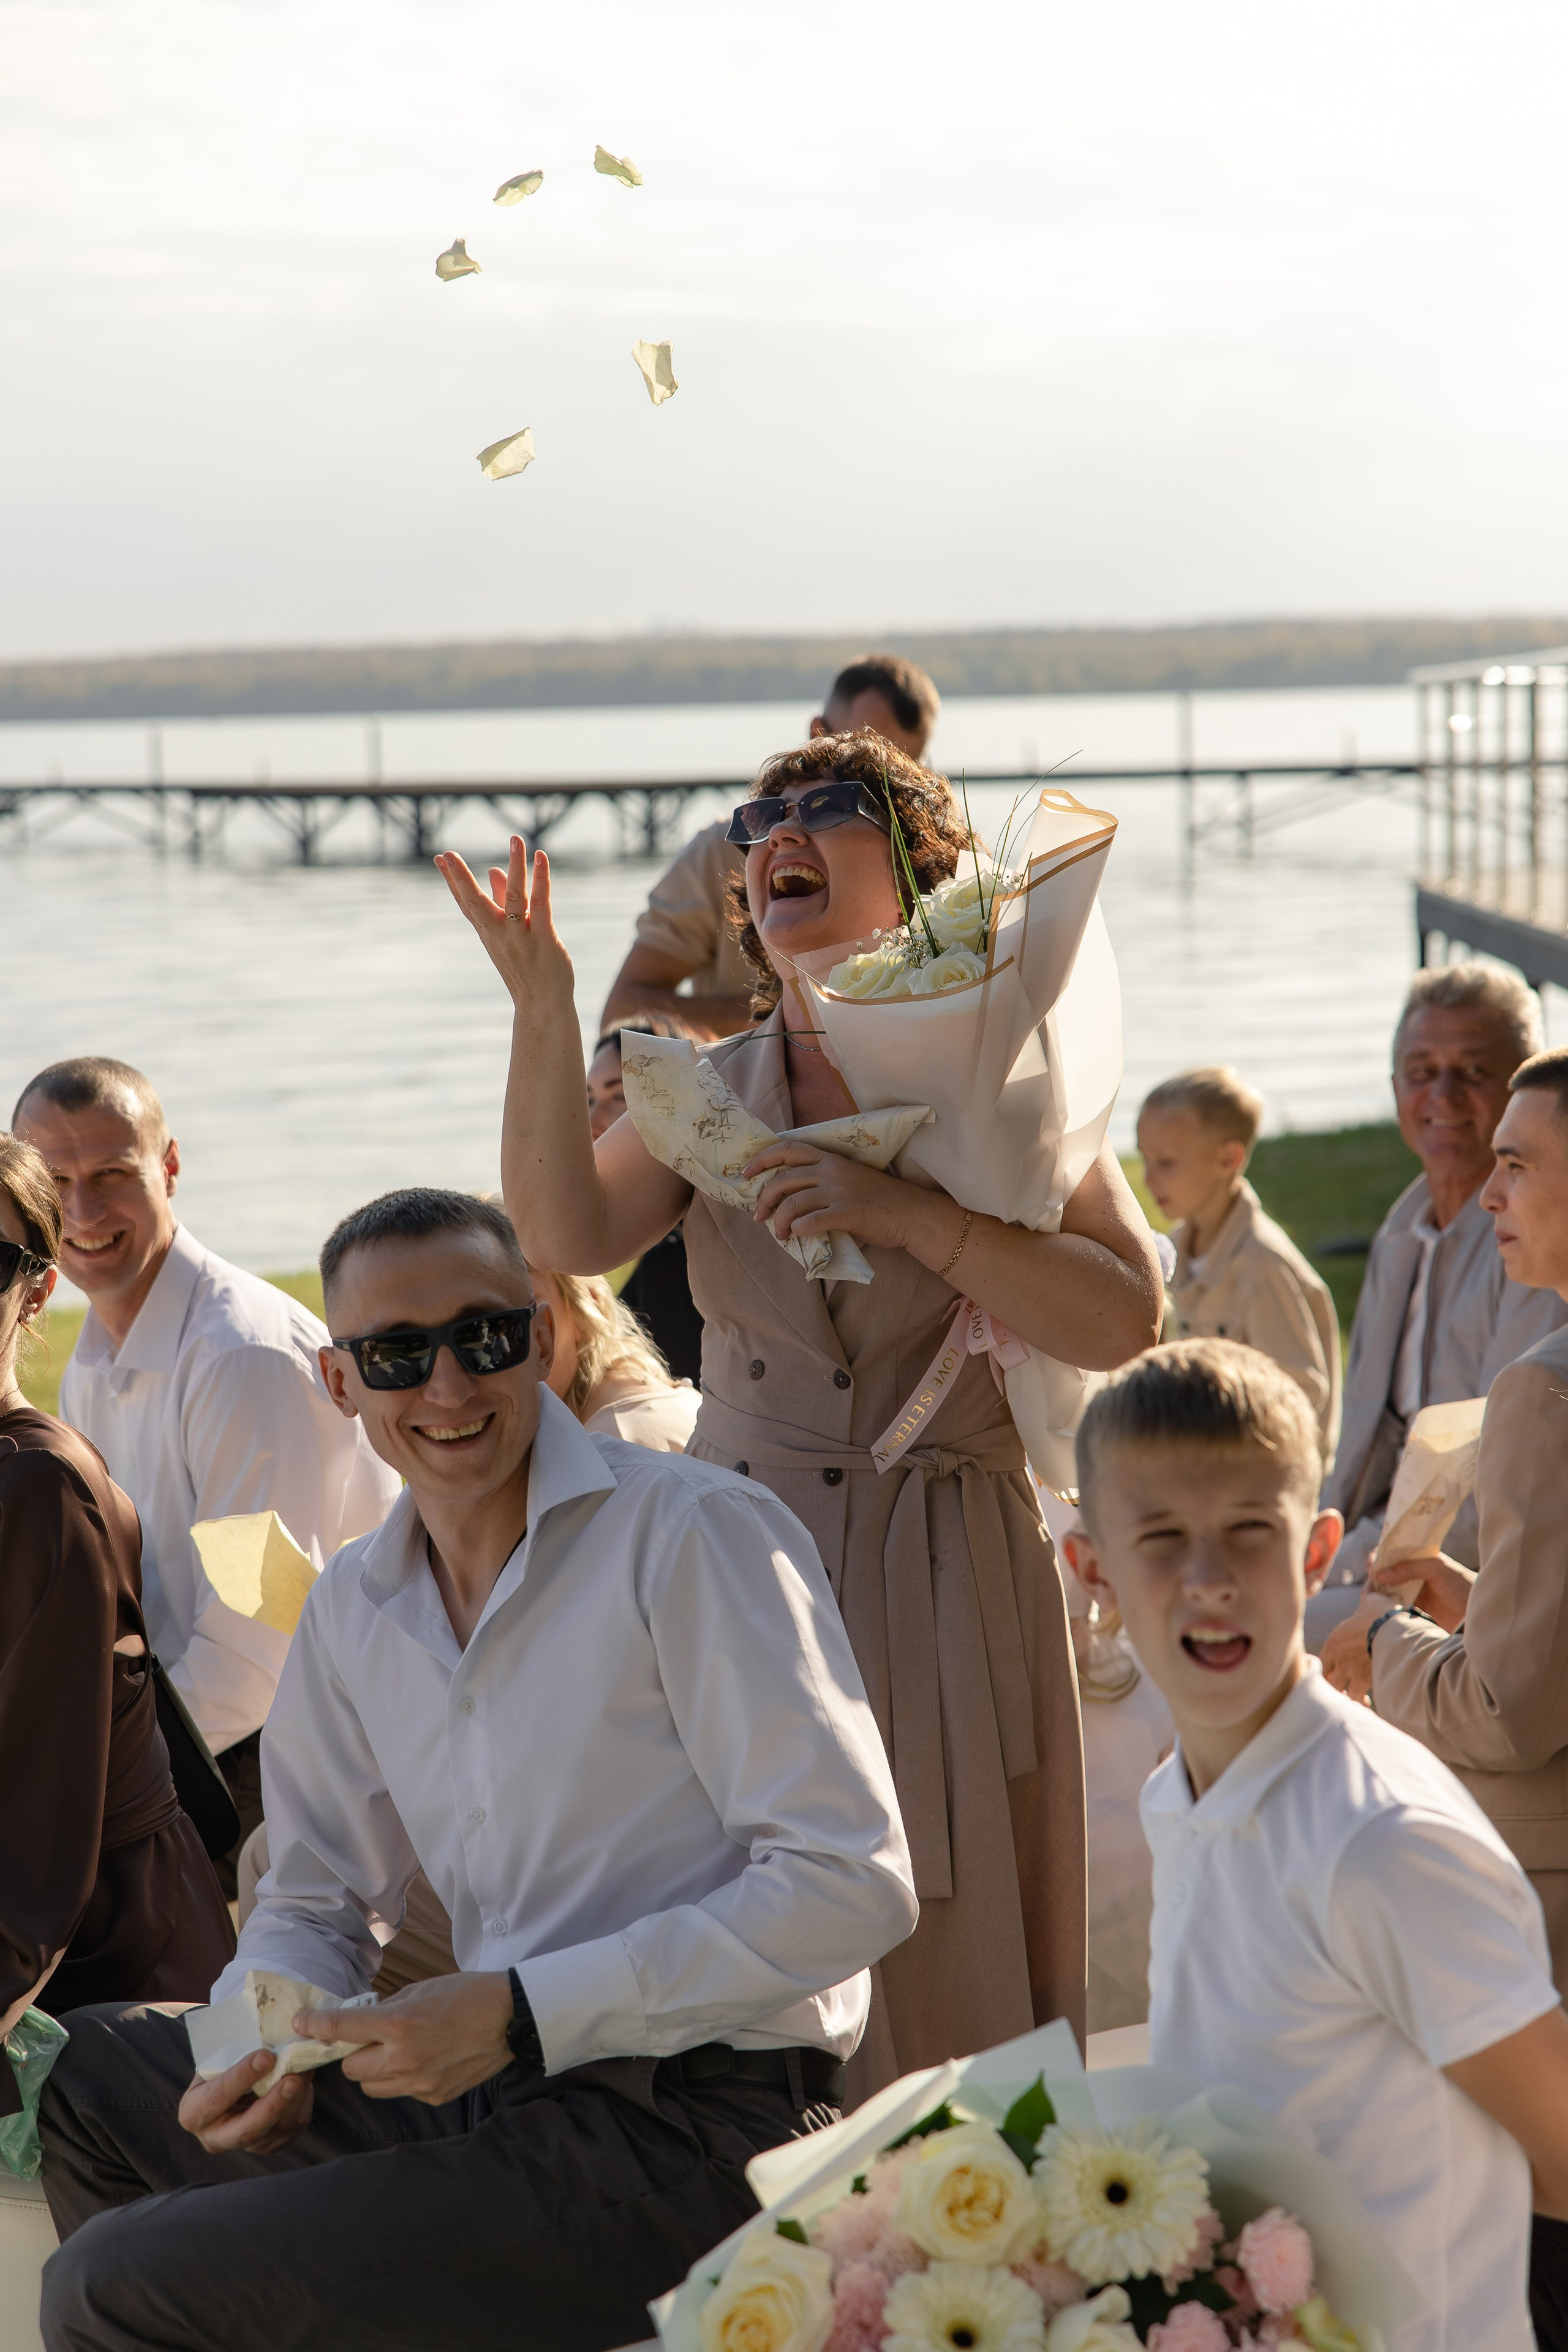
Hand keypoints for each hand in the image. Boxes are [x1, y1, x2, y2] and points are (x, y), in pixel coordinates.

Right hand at [178, 2048, 314, 2154]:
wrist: (232, 2084)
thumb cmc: (222, 2065)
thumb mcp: (217, 2058)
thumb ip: (234, 2054)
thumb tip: (266, 2037)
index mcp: (193, 2112)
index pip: (218, 2097)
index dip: (242, 2077)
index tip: (266, 2056)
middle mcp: (215, 2138)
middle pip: (247, 2130)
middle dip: (272, 2105)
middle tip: (293, 2079)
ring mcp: (244, 2146)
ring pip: (275, 2130)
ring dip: (295, 2100)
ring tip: (307, 2071)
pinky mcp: (268, 2146)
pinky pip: (291, 2130)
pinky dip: (302, 2104)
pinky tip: (306, 2083)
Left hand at [292, 1972, 514, 2106]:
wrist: (511, 2018)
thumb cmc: (467, 1994)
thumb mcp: (422, 1989)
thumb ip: (387, 2008)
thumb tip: (361, 2020)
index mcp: (398, 2023)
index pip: (342, 2028)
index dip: (316, 2026)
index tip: (301, 2024)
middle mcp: (403, 2058)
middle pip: (352, 2068)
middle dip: (354, 2053)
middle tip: (368, 2038)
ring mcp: (419, 2082)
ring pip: (372, 2087)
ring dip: (374, 2070)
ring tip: (394, 2052)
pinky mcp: (434, 2096)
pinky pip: (402, 2092)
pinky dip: (402, 2079)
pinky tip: (424, 2060)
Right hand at [435, 837, 574, 1015]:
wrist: (543, 1005)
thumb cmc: (526, 966)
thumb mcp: (510, 933)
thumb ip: (503, 900)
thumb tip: (494, 870)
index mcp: (488, 931)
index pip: (466, 903)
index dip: (452, 881)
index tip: (440, 857)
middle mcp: (499, 934)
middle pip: (476, 903)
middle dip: (462, 878)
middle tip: (449, 853)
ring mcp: (521, 937)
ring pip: (515, 897)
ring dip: (516, 866)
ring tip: (516, 839)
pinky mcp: (544, 939)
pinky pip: (542, 905)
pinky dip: (541, 880)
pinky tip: (541, 858)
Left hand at [742, 1143, 922, 1252]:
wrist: (911, 1213)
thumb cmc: (879, 1200)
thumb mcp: (848, 1180)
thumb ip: (821, 1183)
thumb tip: (789, 1199)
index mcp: (830, 1158)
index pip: (787, 1148)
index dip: (761, 1159)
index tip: (746, 1173)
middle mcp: (831, 1170)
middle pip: (782, 1178)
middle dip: (763, 1198)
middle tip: (758, 1216)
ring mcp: (838, 1191)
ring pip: (792, 1203)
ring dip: (779, 1222)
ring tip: (781, 1235)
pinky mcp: (847, 1213)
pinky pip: (811, 1222)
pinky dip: (799, 1231)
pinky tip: (800, 1236)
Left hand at [1319, 1590, 1385, 1704]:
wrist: (1392, 1628)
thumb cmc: (1381, 1612)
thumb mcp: (1369, 1603)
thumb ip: (1365, 1603)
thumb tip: (1370, 1595)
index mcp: (1333, 1642)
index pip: (1319, 1661)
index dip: (1325, 1668)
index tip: (1332, 1672)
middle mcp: (1337, 1659)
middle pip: (1325, 1680)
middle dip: (1332, 1685)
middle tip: (1342, 1688)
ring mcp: (1349, 1672)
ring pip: (1339, 1692)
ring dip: (1345, 1696)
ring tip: (1355, 1698)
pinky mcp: (1364, 1682)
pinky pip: (1358, 1699)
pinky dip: (1361, 1703)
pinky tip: (1367, 1704)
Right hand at [1369, 1548, 1473, 1633]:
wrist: (1477, 1615)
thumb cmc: (1461, 1586)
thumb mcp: (1437, 1569)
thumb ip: (1410, 1568)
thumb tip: (1379, 1574)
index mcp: (1419, 1560)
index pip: (1394, 1553)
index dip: (1381, 1555)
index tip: (1373, 1563)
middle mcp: (1413, 1576)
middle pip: (1386, 1572)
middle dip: (1375, 1575)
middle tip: (1372, 1582)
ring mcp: (1412, 1594)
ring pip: (1386, 1591)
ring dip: (1377, 1593)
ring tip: (1372, 1597)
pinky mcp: (1412, 1612)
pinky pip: (1391, 1608)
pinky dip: (1383, 1608)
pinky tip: (1378, 1609)